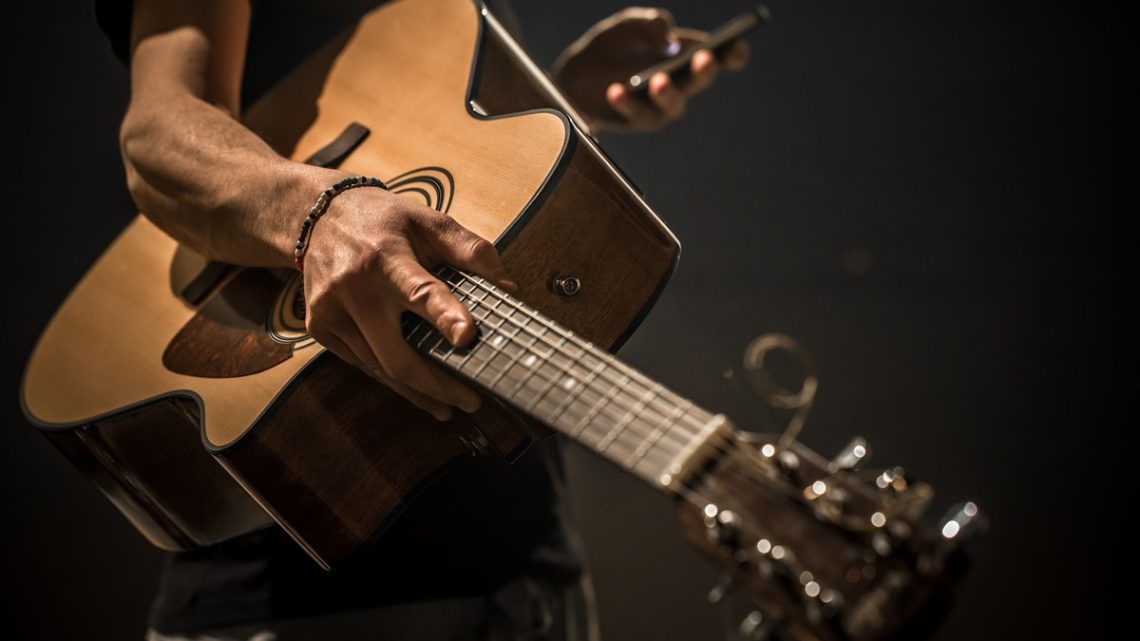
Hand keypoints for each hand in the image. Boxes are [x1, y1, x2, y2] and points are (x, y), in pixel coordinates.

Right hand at [300, 183, 515, 421]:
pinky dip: (391, 379)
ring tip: (449, 405)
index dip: (444, 315)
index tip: (467, 337)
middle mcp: (353, 287)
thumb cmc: (383, 220)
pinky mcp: (319, 327)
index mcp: (386, 256)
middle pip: (396, 353)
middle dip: (437, 384)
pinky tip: (416, 389)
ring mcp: (330, 311)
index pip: (419, 290)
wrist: (315, 215)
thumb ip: (470, 251)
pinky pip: (361, 363)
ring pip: (378, 368)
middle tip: (471, 401)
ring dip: (416, 392)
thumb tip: (508, 289)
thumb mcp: (429, 219)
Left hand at [552, 7, 748, 131]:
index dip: (734, 53)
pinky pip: (637, 113)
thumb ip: (651, 22)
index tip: (735, 46)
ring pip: (673, 104)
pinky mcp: (639, 119)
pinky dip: (626, 102)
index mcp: (690, 54)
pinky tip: (616, 90)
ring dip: (668, 92)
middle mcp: (683, 81)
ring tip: (658, 79)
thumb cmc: (614, 45)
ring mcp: (662, 104)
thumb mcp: (630, 23)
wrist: (578, 72)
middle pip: (701, 79)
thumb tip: (668, 38)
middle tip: (704, 59)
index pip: (723, 56)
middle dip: (704, 70)